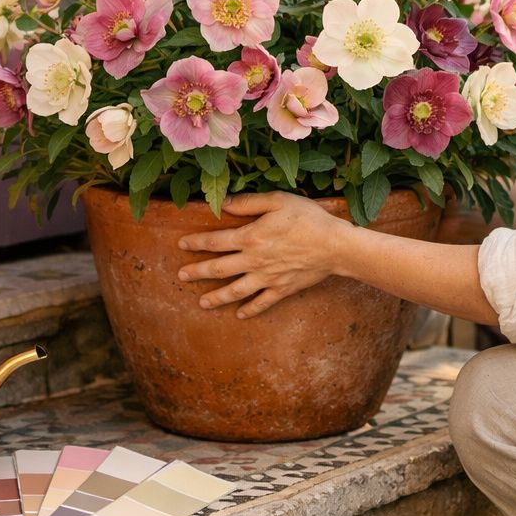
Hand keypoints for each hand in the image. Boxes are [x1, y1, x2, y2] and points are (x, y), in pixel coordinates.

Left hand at [176, 192, 353, 318]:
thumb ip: (249, 203)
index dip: (196, 242)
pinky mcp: (282, 289)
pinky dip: (250, 310)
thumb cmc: (308, 219)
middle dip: (197, 272)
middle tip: (181, 276)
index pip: (215, 241)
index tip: (182, 244)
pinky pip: (261, 303)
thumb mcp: (278, 200)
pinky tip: (240, 315)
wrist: (334, 246)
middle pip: (218, 269)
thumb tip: (225, 204)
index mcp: (250, 237)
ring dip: (216, 297)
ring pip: (235, 291)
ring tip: (202, 303)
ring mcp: (267, 278)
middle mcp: (253, 261)